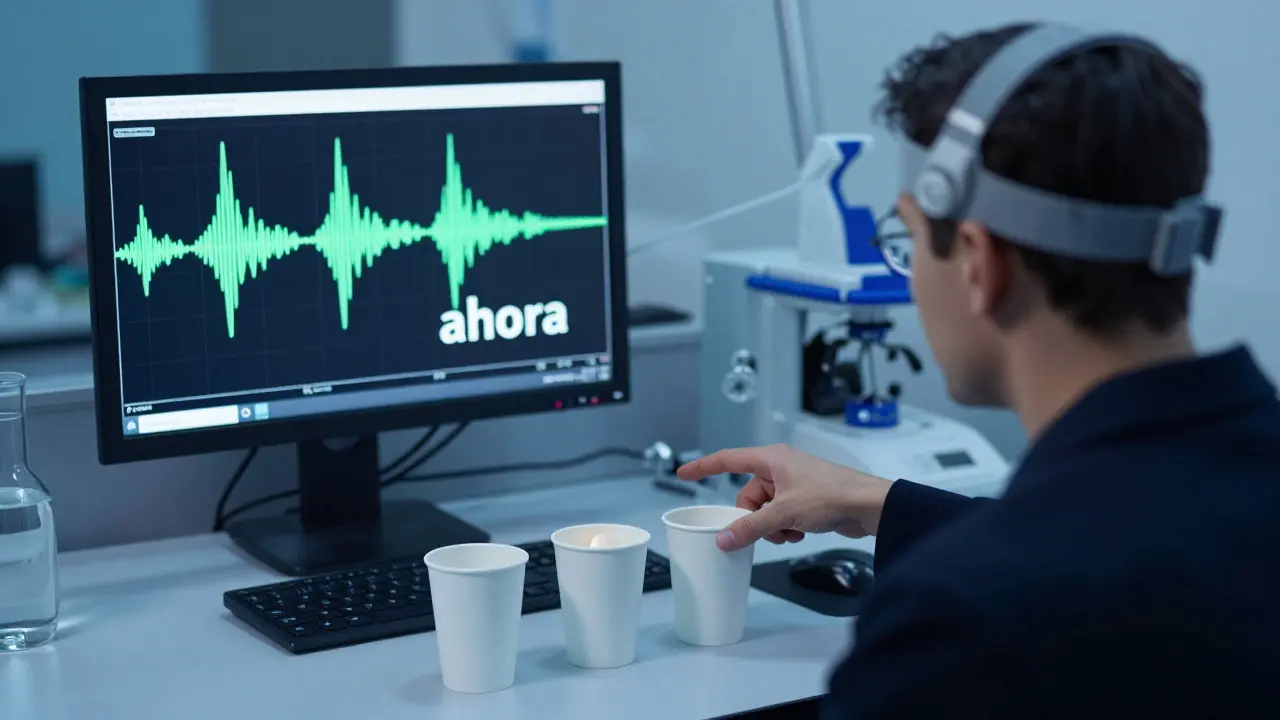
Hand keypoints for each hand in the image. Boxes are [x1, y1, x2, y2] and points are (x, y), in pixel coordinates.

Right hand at [676, 444, 892, 551]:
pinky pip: (780, 515)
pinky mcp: (804, 499)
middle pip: (747, 495)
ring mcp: (792, 484)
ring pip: (764, 509)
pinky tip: (799, 534)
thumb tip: (723, 539)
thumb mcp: (784, 514)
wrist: (868, 506)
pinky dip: (785, 528)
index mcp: (770, 459)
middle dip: (753, 518)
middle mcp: (779, 468)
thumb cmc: (830, 496)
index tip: (683, 474)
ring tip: (789, 533)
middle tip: (767, 530)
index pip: (727, 460)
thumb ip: (750, 527)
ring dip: (771, 526)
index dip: (703, 467)